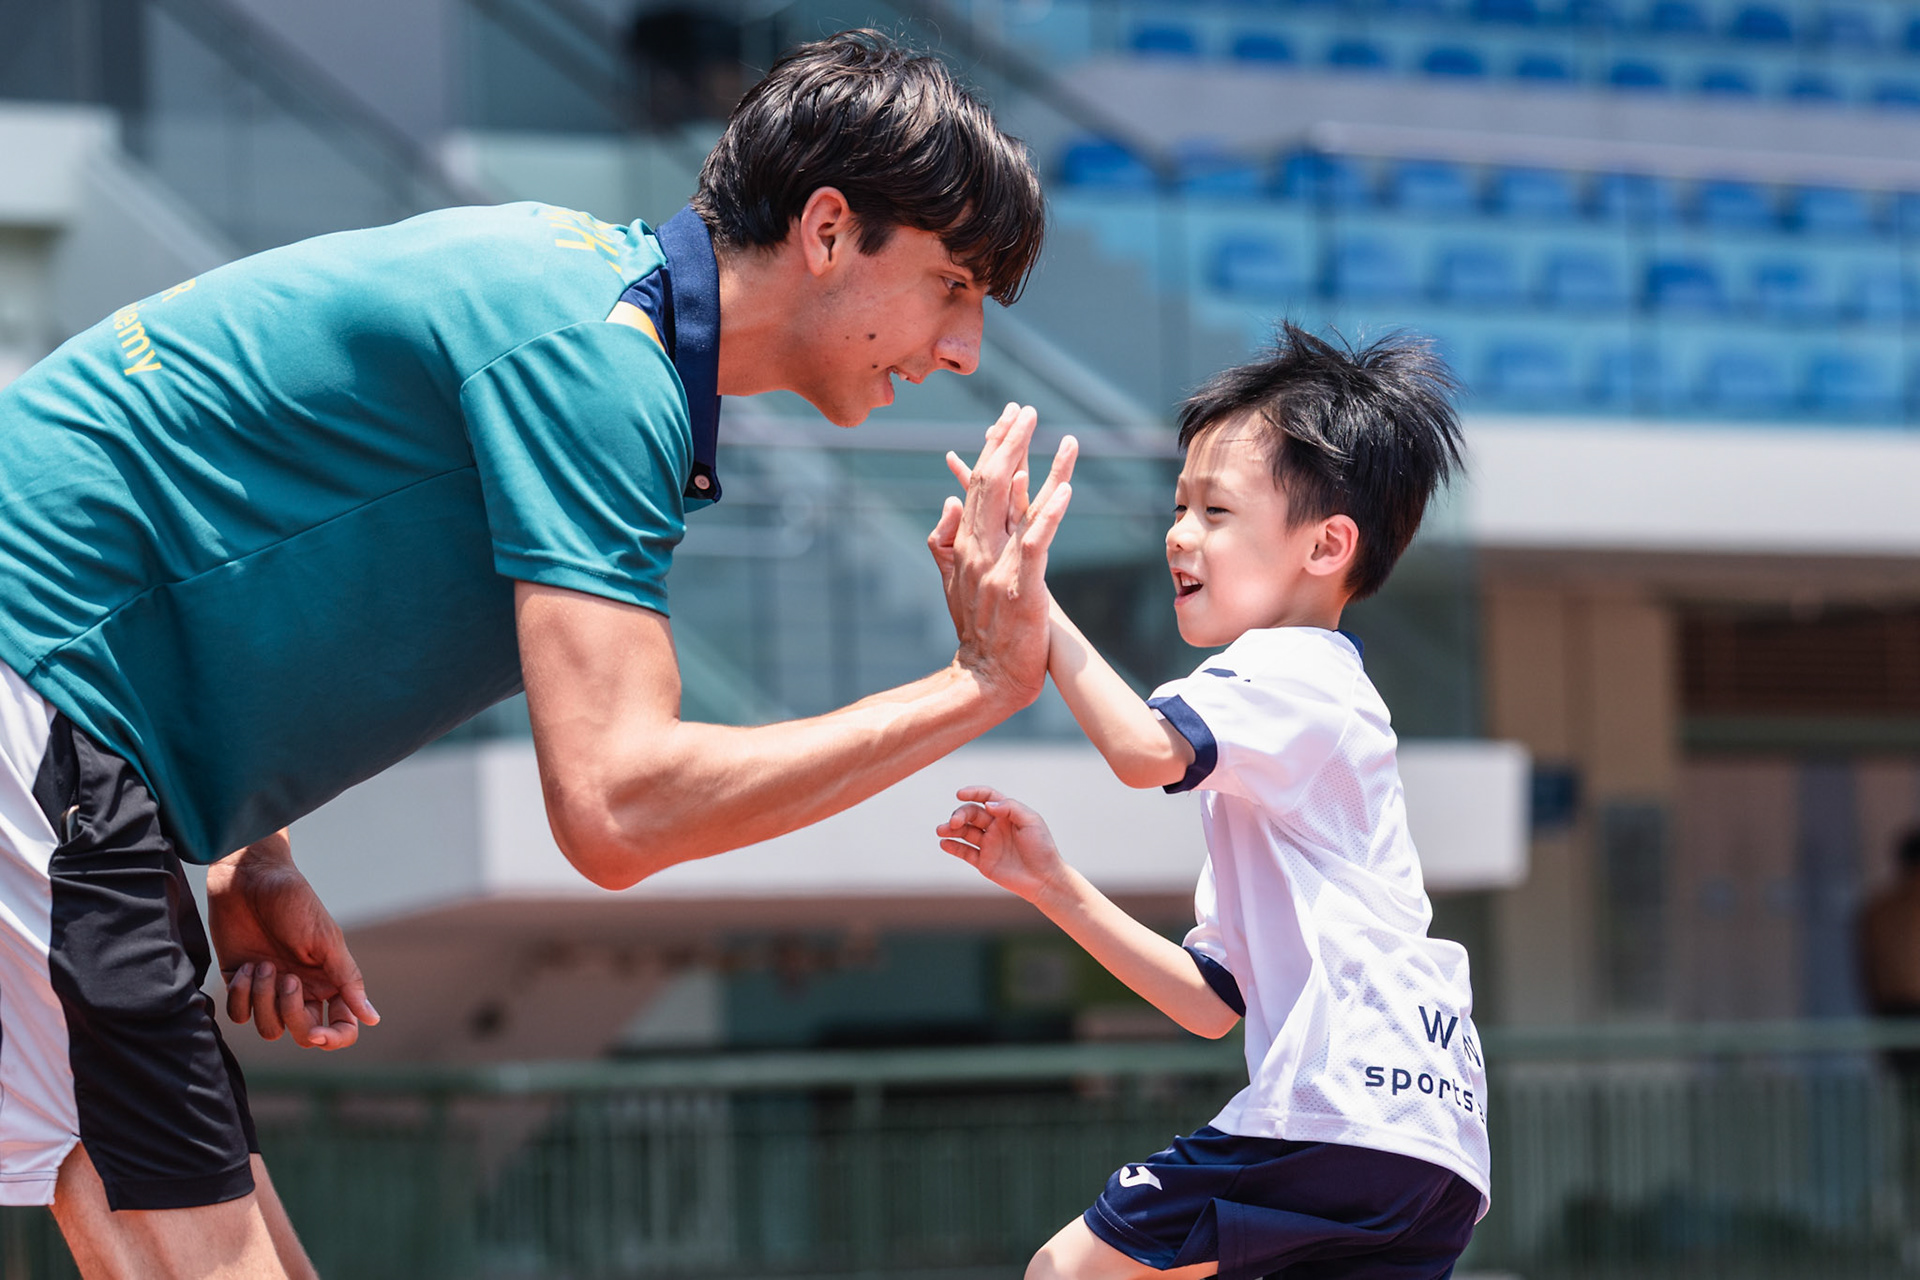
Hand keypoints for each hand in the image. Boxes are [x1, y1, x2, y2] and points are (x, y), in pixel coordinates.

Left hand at [207, 832, 378, 1049]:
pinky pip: (239, 1014)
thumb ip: (348, 980)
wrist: (249, 878)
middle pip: (301, 1032)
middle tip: (287, 979)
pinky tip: (244, 965)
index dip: (334, 1038)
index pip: (341, 1026)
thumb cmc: (294, 902)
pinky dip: (241, 995)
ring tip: (261, 963)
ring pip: (269, 1027)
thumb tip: (372, 1019)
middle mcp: (302, 990)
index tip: (317, 1033)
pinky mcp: (240, 983)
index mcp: (329, 981)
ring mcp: (269, 988)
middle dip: (291, 1012)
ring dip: (263, 999)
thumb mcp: (326, 940)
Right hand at [925, 404, 1077, 709]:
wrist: (987, 676)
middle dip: (1011, 442)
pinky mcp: (1021, 587)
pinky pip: (1037, 543)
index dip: (993, 448)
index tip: (1008, 417)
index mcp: (965, 544)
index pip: (978, 485)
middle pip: (992, 484)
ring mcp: (998, 567)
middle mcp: (978, 549)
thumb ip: (944, 540)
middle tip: (1027, 410)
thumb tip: (949, 499)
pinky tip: (1067, 490)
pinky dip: (1051, 514)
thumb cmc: (978, 629)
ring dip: (1038, 467)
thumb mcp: (953, 580)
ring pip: (1015, 505)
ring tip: (1060, 437)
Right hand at [936, 786, 1067, 903]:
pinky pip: (965, 852)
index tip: (960, 794)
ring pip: (965, 832)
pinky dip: (953, 847)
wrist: (1045, 879)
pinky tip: (944, 843)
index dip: (973, 792)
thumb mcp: (1031, 821)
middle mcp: (995, 827)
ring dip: (951, 829)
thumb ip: (1010, 808)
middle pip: (972, 814)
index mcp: (1007, 814)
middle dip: (960, 815)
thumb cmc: (1042, 848)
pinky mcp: (983, 862)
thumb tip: (987, 804)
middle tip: (954, 822)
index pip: (987, 797)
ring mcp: (988, 844)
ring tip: (941, 830)